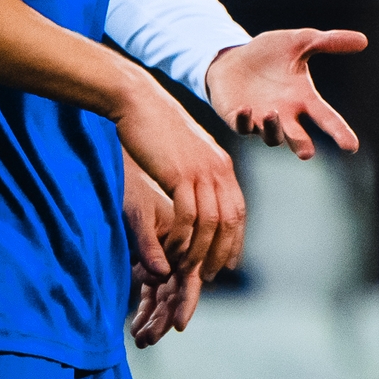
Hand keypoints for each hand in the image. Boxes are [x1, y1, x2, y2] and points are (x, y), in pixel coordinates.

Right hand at [116, 77, 245, 281]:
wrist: (139, 102)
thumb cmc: (156, 129)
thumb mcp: (185, 153)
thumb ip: (195, 175)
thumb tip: (197, 195)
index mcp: (222, 165)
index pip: (238, 210)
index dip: (235, 240)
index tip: (228, 263)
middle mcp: (219, 169)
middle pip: (229, 220)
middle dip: (220, 251)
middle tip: (209, 276)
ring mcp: (201, 171)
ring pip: (210, 221)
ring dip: (199, 250)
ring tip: (187, 270)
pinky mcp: (180, 173)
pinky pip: (188, 214)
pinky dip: (182, 237)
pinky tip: (172, 251)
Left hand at [124, 172, 200, 345]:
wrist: (120, 172)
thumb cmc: (130, 189)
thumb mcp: (137, 215)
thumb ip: (149, 246)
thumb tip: (161, 276)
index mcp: (188, 237)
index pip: (192, 277)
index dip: (186, 302)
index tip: (178, 326)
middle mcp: (182, 249)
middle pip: (179, 291)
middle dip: (165, 318)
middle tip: (147, 340)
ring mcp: (167, 256)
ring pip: (166, 295)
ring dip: (156, 317)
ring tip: (140, 340)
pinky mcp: (152, 259)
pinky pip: (154, 290)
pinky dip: (147, 308)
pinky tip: (135, 326)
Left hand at [206, 28, 366, 158]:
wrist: (233, 57)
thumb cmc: (270, 52)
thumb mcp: (301, 42)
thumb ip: (329, 42)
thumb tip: (364, 40)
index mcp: (304, 98)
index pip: (326, 118)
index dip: (339, 132)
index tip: (352, 147)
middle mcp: (285, 114)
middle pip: (297, 137)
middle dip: (301, 145)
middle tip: (306, 153)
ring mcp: (260, 119)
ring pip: (271, 136)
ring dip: (273, 129)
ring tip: (274, 114)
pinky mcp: (237, 118)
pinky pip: (242, 126)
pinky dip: (244, 121)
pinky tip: (245, 109)